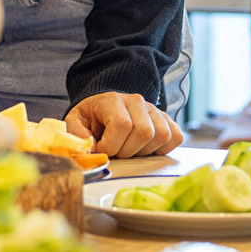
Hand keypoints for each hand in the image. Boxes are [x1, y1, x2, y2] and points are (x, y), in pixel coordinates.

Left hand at [65, 92, 183, 157]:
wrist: (103, 110)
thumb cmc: (90, 119)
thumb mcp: (75, 122)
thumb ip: (76, 135)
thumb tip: (92, 148)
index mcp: (112, 100)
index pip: (122, 124)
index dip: (111, 145)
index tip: (102, 149)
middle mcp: (136, 101)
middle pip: (143, 132)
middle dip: (127, 151)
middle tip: (116, 151)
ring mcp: (154, 110)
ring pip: (161, 135)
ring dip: (144, 151)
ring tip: (129, 149)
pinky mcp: (166, 120)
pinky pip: (176, 137)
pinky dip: (163, 149)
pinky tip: (146, 148)